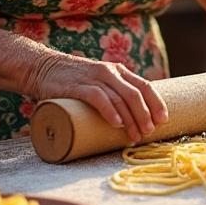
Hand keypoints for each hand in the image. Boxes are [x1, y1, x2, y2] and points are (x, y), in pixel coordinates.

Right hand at [33, 53, 167, 143]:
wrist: (42, 68)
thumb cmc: (73, 82)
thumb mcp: (98, 83)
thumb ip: (113, 94)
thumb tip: (133, 119)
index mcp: (118, 71)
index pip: (144, 86)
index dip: (156, 103)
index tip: (163, 121)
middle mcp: (109, 72)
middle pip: (135, 94)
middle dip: (145, 116)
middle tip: (149, 133)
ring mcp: (94, 78)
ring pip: (120, 98)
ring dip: (131, 119)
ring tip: (135, 136)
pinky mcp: (77, 86)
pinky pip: (98, 98)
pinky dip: (110, 112)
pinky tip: (117, 124)